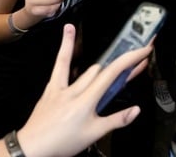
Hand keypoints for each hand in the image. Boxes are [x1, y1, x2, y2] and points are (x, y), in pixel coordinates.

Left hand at [16, 23, 150, 156]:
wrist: (32, 149)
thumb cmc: (61, 143)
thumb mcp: (93, 135)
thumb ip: (116, 120)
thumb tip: (136, 110)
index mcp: (86, 101)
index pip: (112, 74)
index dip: (130, 59)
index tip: (143, 50)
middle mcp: (75, 90)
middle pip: (102, 71)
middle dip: (121, 65)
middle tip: (136, 60)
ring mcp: (63, 87)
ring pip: (87, 69)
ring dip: (102, 66)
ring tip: (118, 55)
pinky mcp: (52, 87)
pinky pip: (60, 63)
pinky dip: (67, 46)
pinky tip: (69, 29)